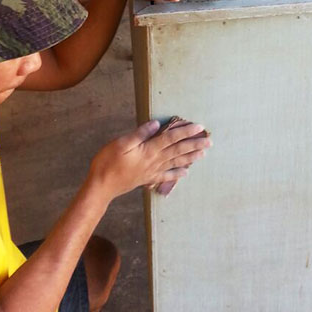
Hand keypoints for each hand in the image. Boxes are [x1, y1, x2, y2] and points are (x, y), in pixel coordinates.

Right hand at [90, 120, 211, 199]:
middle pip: (178, 151)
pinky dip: (177, 174)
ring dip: (190, 158)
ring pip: (175, 162)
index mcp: (149, 150)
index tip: (199, 127)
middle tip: (209, 141)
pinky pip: (166, 175)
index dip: (186, 132)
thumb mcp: (121, 143)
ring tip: (203, 154)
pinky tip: (186, 173)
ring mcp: (152, 171)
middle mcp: (154, 161)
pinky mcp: (147, 179)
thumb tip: (156, 124)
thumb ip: (140, 134)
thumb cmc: (108, 162)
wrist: (101, 187)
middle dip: (194, 145)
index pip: (171, 138)